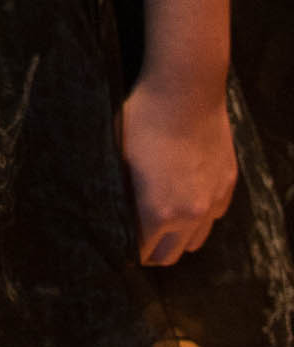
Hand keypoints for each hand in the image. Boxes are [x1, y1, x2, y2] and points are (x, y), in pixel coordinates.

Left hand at [121, 73, 236, 265]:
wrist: (185, 91)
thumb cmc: (143, 119)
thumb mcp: (119, 156)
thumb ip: (123, 194)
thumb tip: (119, 212)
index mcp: (157, 211)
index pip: (144, 252)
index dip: (131, 251)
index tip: (124, 244)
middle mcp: (189, 214)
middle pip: (172, 254)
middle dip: (155, 251)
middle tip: (142, 239)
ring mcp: (212, 200)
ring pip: (197, 238)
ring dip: (180, 236)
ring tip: (165, 222)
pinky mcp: (227, 183)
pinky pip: (215, 214)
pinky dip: (201, 214)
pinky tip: (187, 197)